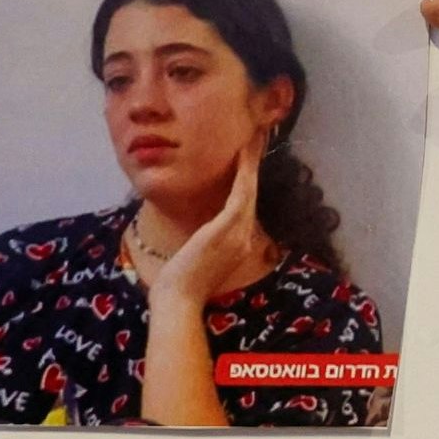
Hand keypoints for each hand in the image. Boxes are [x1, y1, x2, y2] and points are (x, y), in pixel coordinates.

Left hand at [148, 148, 273, 312]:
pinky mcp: (227, 228)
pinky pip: (241, 193)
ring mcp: (239, 232)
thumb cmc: (180, 284)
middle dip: (256, 164)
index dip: (249, 180)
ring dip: (253, 160)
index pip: (245, 205)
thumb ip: (206, 244)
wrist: (178, 301)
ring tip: (256, 137)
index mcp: (238, 244)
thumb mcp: (197, 260)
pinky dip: (245, 171)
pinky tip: (244, 152)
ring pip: (250, 188)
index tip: (249, 161)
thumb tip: (201, 232)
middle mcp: (245, 236)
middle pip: (253, 192)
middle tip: (260, 137)